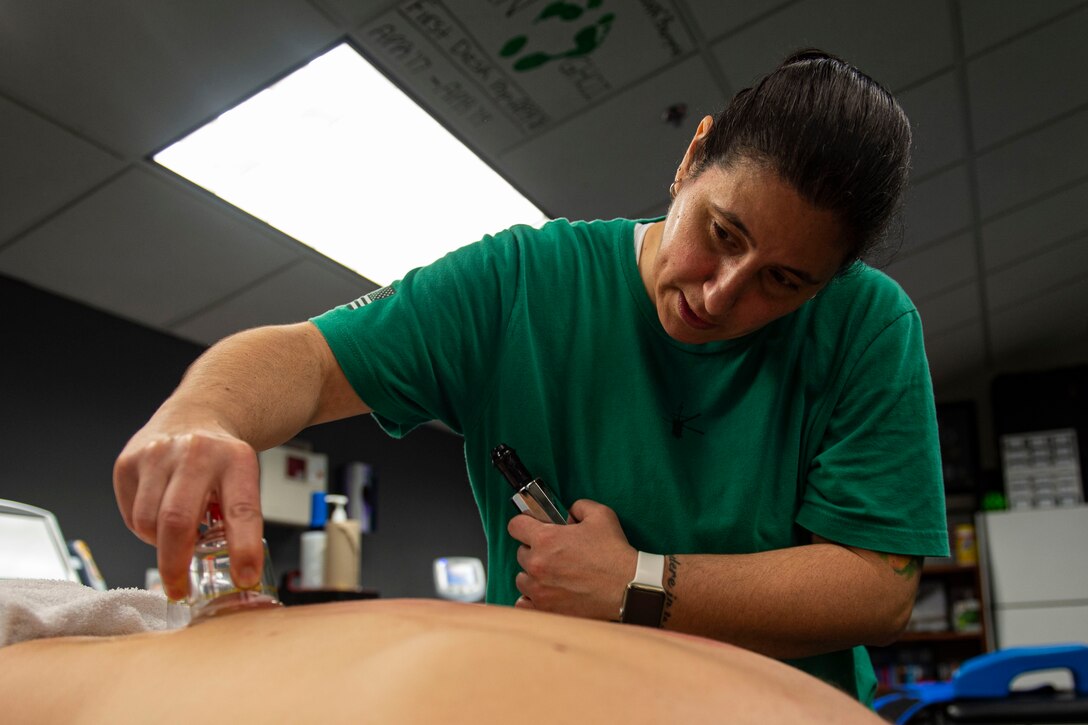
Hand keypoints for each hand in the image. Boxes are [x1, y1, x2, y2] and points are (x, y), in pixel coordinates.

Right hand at [113, 416, 263, 600]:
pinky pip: (130, 514)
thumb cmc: (220, 462)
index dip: (244, 548)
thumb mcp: (242, 482)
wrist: (194, 418)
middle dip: (176, 564)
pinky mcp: (129, 461)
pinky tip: (158, 513)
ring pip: (148, 522)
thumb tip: (235, 574)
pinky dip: (144, 528)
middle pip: (177, 521)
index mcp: (236, 460)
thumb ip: (236, 521)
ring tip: (174, 536)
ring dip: (159, 544)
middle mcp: (196, 453)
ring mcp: (157, 454)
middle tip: (180, 588)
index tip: (244, 578)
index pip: (243, 510)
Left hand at [507, 499, 636, 620]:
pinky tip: (544, 593)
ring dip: (533, 575)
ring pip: (522, 578)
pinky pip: (523, 604)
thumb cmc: (614, 553)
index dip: (524, 523)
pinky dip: (530, 599)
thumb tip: (569, 513)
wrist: (627, 587)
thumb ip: (579, 507)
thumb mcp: (600, 516)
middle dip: (535, 550)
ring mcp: (539, 589)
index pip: (515, 526)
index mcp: (546, 539)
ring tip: (552, 574)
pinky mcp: (546, 609)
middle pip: (521, 553)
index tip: (531, 527)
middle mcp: (537, 564)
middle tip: (554, 552)